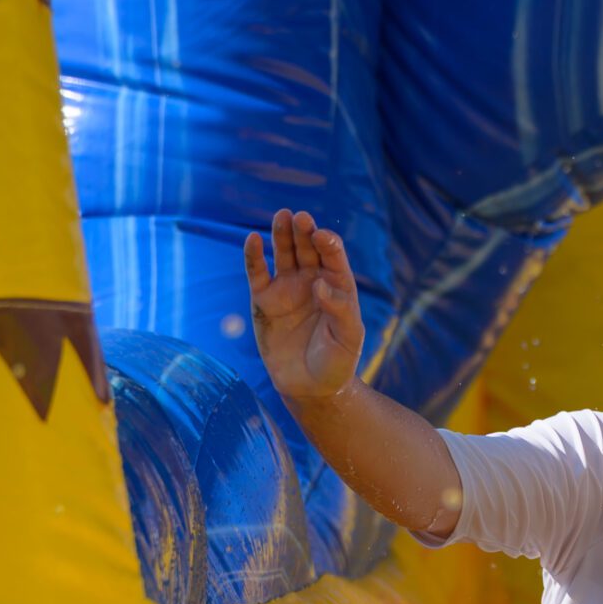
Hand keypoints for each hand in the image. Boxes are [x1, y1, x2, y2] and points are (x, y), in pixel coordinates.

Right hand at [243, 208, 366, 405]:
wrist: (310, 387)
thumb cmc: (337, 363)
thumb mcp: (348, 338)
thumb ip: (340, 310)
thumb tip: (320, 284)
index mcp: (337, 287)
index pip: (333, 257)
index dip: (328, 244)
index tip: (322, 237)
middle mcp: (312, 282)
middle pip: (308, 249)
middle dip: (305, 232)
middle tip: (301, 217)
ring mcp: (287, 288)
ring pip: (284, 254)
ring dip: (283, 235)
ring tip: (282, 216)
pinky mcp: (264, 300)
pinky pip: (257, 273)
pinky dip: (254, 256)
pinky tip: (254, 239)